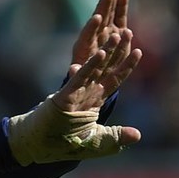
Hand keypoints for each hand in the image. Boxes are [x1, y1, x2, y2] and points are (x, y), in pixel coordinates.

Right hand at [54, 29, 142, 144]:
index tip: (138, 51)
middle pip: (107, 68)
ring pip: (94, 68)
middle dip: (118, 51)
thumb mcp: (98, 143)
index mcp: (96, 101)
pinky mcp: (65, 95)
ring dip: (106, 51)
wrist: (40, 145)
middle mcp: (87, 93)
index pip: (115, 79)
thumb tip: (138, 135)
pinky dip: (90, 66)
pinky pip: (80, 78)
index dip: (127, 66)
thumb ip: (117, 137)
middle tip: (127, 32)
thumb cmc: (65, 144)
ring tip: (116, 34)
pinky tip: (100, 53)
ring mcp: (76, 92)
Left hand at [71, 0, 129, 73]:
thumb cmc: (83, 73)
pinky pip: (118, 15)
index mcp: (84, 46)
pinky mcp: (116, 30)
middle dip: (103, 6)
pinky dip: (121, 4)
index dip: (92, 26)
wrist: (92, 70)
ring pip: (108, 13)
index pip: (88, 34)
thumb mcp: (78, 74)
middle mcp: (94, 35)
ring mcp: (105, 30)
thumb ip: (76, 71)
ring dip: (111, 0)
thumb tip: (72, 70)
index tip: (97, 17)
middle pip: (99, 19)